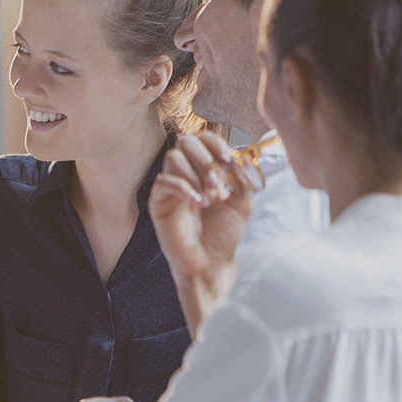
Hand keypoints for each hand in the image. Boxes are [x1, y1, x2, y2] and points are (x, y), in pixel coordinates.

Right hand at [150, 131, 252, 332]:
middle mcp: (187, 173)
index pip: (204, 139)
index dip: (215, 143)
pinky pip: (165, 181)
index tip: (228, 159)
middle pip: (186, 141)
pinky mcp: (158, 200)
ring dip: (195, 174)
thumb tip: (240, 154)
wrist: (211, 262)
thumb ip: (242, 177)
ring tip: (209, 199)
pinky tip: (197, 202)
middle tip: (216, 182)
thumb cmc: (224, 233)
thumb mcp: (242, 202)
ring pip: (173, 157)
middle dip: (204, 158)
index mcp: (207, 169)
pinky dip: (184, 188)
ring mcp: (171, 185)